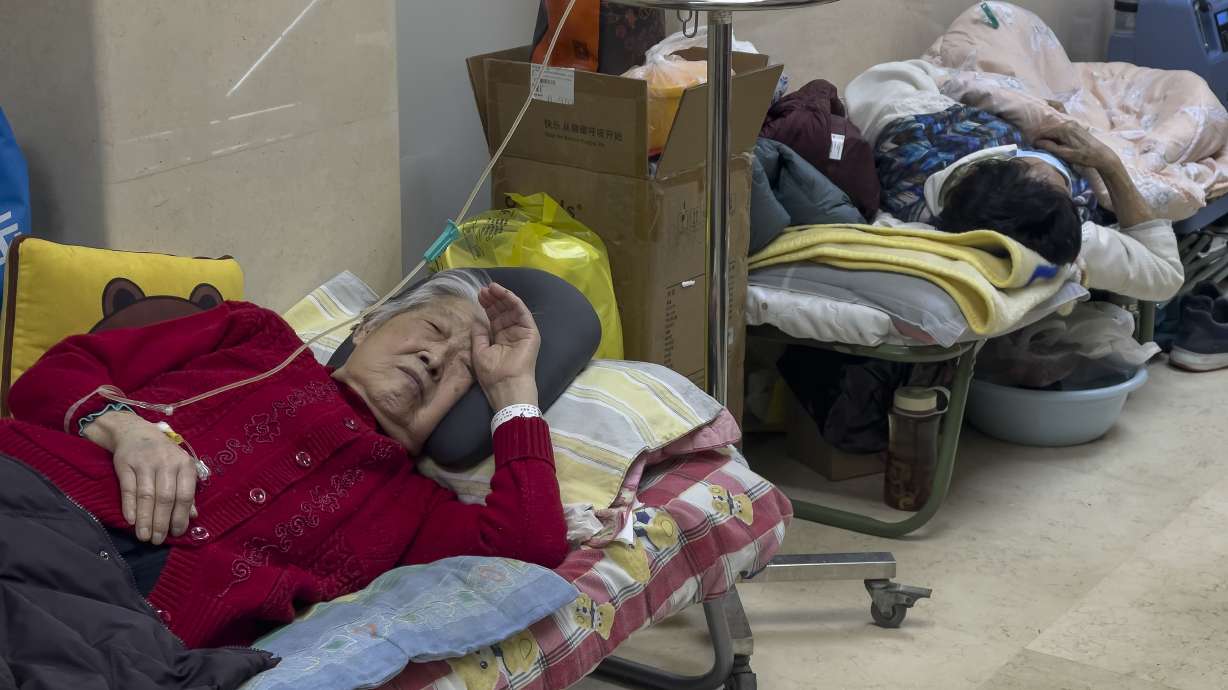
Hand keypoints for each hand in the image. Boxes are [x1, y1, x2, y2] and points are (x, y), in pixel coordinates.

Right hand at [82, 412, 197, 544]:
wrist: (136, 432)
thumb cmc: (164, 455)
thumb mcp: (180, 468)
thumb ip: (187, 491)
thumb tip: (193, 516)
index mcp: (184, 465)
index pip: (185, 495)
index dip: (181, 516)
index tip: (176, 533)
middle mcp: (166, 463)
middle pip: (165, 498)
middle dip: (161, 522)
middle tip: (157, 540)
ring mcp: (145, 463)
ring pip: (146, 496)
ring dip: (145, 519)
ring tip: (144, 537)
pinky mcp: (126, 464)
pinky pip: (128, 489)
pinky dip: (130, 507)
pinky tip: (131, 521)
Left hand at [472, 283, 540, 409]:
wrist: (506, 386)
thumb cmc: (492, 374)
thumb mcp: (479, 351)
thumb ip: (479, 334)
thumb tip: (476, 319)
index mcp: (499, 339)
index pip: (494, 317)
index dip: (486, 305)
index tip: (478, 295)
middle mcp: (511, 333)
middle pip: (502, 311)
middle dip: (493, 299)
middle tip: (483, 290)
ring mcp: (522, 332)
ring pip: (512, 309)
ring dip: (503, 297)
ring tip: (491, 288)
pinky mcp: (531, 333)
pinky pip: (523, 313)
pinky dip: (514, 301)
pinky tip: (504, 293)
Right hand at [1033, 122, 1119, 171]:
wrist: (1101, 155)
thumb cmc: (1083, 156)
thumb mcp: (1064, 154)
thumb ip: (1050, 146)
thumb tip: (1036, 142)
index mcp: (1064, 129)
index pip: (1044, 130)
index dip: (1036, 136)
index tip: (1030, 143)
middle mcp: (1069, 123)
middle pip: (1049, 125)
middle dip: (1041, 132)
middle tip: (1034, 141)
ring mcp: (1073, 123)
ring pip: (1055, 126)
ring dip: (1048, 132)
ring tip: (1042, 140)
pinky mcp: (1076, 126)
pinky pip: (1061, 126)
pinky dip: (1055, 131)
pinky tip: (1053, 138)